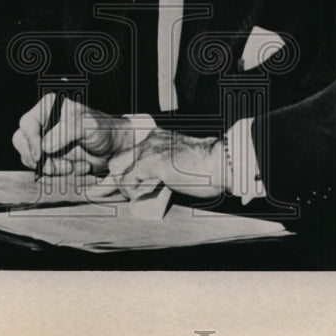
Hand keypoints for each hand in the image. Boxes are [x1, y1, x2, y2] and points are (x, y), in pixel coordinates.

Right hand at [11, 94, 136, 175]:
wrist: (114, 149)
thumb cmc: (102, 129)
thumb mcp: (88, 125)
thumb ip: (68, 130)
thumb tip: (45, 145)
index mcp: (49, 107)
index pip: (27, 124)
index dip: (30, 141)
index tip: (40, 156)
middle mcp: (43, 124)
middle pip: (22, 143)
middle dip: (38, 159)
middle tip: (56, 168)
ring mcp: (45, 142)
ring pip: (33, 160)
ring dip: (53, 168)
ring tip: (76, 166)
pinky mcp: (50, 158)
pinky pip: (44, 171)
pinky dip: (60, 174)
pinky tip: (80, 167)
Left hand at [104, 129, 225, 199]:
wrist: (219, 162)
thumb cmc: (207, 166)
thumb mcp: (181, 161)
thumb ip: (165, 168)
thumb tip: (155, 184)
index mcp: (158, 138)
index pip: (131, 154)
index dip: (126, 172)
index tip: (128, 184)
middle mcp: (150, 140)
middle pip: (119, 160)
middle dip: (117, 178)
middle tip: (120, 192)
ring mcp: (148, 150)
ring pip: (119, 170)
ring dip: (121, 187)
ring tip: (129, 196)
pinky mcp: (149, 162)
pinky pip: (128, 180)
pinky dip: (131, 192)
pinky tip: (140, 197)